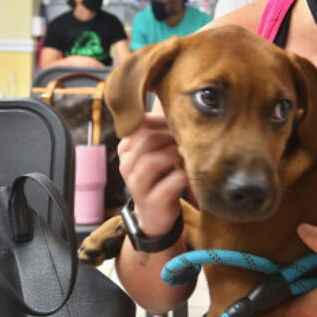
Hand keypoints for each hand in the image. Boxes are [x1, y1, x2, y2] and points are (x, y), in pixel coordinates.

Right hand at [117, 113, 186, 236]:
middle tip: (187, 138)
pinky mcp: (152, 202)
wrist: (154, 215)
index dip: (161, 121)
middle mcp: (127, 166)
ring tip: (187, 154)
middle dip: (170, 136)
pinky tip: (189, 173)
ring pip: (151, 161)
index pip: (139, 125)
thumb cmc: (159, 177)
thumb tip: (174, 101)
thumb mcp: (154, 152)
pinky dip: (181, 176)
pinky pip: (167, 185)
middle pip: (145, 141)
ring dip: (174, 154)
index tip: (180, 123)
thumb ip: (159, 131)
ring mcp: (137, 185)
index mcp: (126, 150)